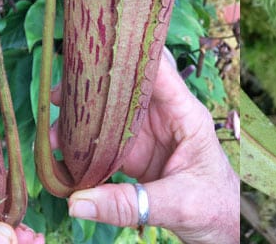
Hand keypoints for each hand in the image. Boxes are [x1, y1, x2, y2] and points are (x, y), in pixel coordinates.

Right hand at [63, 48, 238, 243]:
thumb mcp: (176, 205)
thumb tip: (77, 202)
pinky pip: (106, 141)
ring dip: (84, 118)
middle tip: (60, 92)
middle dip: (95, 86)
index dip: (133, 55)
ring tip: (54, 130)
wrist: (222, 227)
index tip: (101, 49)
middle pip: (129, 86)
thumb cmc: (214, 207)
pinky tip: (63, 151)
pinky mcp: (136, 152)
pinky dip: (85, 144)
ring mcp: (149, 133)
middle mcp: (165, 115)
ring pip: (112, 112)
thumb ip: (128, 203)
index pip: (160, 71)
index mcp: (186, 113)